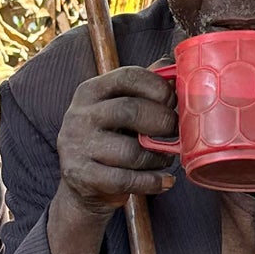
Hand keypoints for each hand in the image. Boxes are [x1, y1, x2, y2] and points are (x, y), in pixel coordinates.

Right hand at [53, 68, 179, 220]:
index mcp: (90, 91)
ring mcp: (78, 147)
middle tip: (176, 131)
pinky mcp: (83, 177)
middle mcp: (79, 116)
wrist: (81, 186)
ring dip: (157, 157)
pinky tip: (165, 181)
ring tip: (166, 158)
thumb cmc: (110, 140)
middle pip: (130, 110)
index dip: (157, 86)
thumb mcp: (119, 110)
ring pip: (131, 151)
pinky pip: (126, 180)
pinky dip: (152, 182)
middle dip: (163, 121)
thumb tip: (177, 68)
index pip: (127, 76)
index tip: (174, 100)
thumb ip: (144, 90)